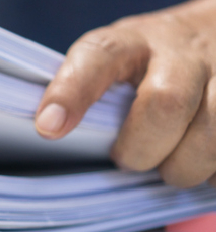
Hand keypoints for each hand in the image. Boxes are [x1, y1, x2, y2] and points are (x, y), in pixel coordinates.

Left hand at [35, 0, 215, 187]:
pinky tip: (205, 164)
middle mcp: (182, 50)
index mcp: (132, 41)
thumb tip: (52, 128)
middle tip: (130, 160)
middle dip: (143, 149)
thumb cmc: (156, 61)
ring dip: (187, 166)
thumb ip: (91, 90)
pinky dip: (215, 171)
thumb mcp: (120, 61)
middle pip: (166, 103)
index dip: (72, 91)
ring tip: (173, 167)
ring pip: (213, 132)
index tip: (49, 127)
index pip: (98, 57)